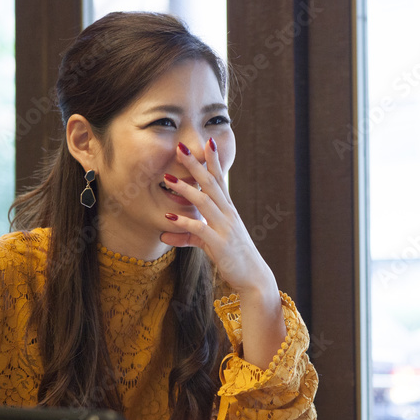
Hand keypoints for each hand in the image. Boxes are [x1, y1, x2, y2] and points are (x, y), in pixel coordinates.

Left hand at [160, 139, 276, 297]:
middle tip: (181, 147)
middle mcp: (228, 214)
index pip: (219, 180)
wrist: (254, 278)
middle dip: (196, 165)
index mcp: (228, 210)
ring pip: (204, 202)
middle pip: (210, 184)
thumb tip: (165, 236)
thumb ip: (189, 236)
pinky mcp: (220, 244)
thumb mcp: (210, 244)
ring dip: (185, 189)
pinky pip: (200, 229)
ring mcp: (225, 228)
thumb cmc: (233, 258)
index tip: (207, 141)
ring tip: (167, 178)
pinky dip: (184, 222)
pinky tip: (169, 217)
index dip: (213, 161)